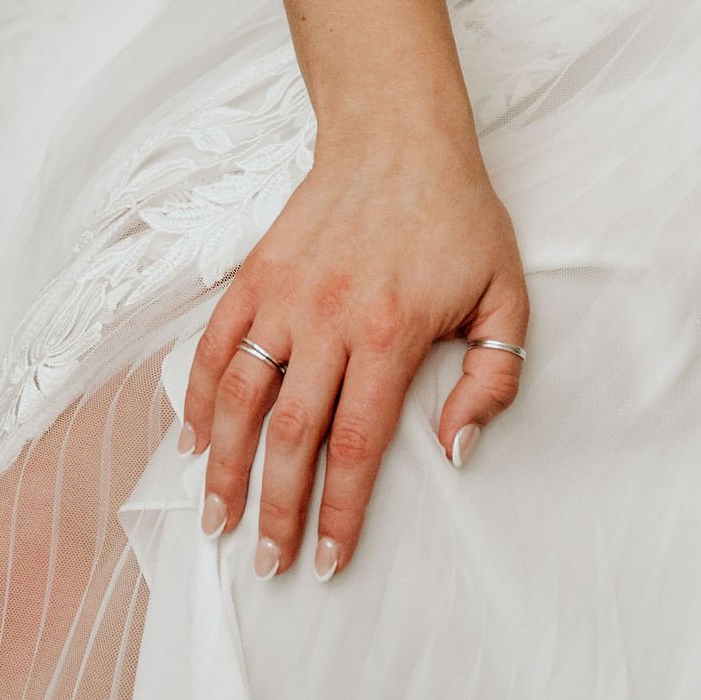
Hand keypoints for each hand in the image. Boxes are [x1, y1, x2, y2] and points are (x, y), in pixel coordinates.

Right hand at [180, 125, 527, 581]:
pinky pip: (215, 347)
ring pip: (241, 399)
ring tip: (217, 521)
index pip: (356, 446)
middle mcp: (328, 319)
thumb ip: (492, 378)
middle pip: (290, 437)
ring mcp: (284, 295)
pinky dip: (199, 399)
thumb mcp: (505, 294)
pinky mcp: (255, 274)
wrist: (398, 136)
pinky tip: (195, 444)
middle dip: (276, 511)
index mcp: (390, 333)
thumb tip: (455, 449)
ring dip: (225, 469)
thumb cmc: (457, 217)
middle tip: (268, 563)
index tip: (328, 561)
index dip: (339, 513)